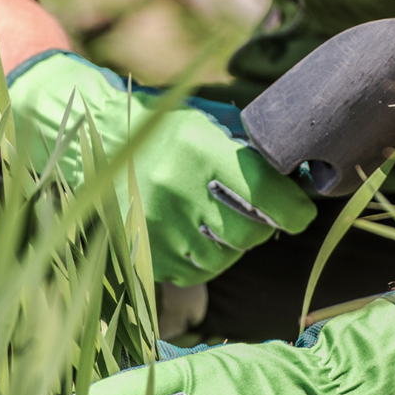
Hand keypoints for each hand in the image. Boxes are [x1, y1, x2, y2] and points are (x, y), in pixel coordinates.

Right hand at [6, 51, 314, 284]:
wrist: (91, 139)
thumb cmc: (158, 126)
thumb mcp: (203, 123)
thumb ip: (247, 148)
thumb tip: (298, 173)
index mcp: (199, 151)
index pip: (268, 195)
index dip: (295, 209)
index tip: (302, 210)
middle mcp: (177, 190)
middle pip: (248, 233)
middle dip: (265, 227)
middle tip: (263, 216)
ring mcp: (156, 224)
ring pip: (222, 257)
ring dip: (233, 245)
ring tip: (223, 222)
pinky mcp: (141, 249)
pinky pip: (192, 272)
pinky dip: (204, 260)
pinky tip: (197, 237)